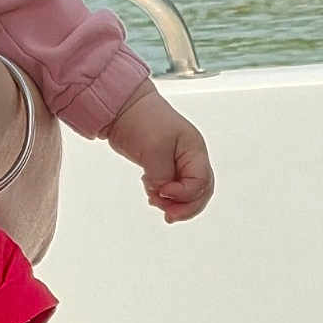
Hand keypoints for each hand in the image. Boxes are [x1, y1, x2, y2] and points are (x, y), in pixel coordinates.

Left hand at [108, 83, 213, 221]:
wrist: (121, 107)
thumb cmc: (141, 121)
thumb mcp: (153, 150)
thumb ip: (162, 176)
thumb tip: (164, 194)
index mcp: (195, 149)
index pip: (201, 182)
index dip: (184, 194)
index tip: (162, 192)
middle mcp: (191, 157)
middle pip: (200, 191)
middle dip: (185, 207)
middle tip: (167, 216)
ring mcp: (179, 161)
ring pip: (187, 192)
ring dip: (173, 203)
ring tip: (153, 200)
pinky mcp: (164, 164)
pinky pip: (172, 187)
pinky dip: (163, 195)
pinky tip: (151, 194)